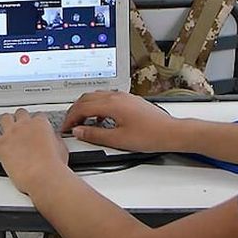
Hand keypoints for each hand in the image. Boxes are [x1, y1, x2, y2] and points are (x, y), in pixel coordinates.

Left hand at [0, 108, 68, 194]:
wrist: (43, 176)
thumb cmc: (53, 166)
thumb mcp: (61, 149)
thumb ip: (55, 140)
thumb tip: (54, 139)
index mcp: (41, 124)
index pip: (38, 116)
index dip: (37, 122)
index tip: (36, 127)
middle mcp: (25, 125)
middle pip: (20, 113)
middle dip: (20, 118)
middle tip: (21, 127)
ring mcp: (11, 133)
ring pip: (4, 118)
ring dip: (5, 122)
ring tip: (5, 129)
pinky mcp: (1, 144)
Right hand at [62, 91, 177, 152]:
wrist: (171, 132)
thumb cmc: (150, 136)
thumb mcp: (118, 140)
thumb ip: (95, 135)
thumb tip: (78, 131)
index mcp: (111, 104)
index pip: (82, 107)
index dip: (70, 118)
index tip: (66, 128)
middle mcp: (116, 96)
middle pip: (86, 98)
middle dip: (75, 111)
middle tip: (70, 124)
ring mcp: (124, 97)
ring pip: (96, 96)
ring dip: (86, 107)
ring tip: (83, 123)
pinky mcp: (130, 100)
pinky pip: (107, 98)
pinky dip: (97, 107)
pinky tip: (101, 120)